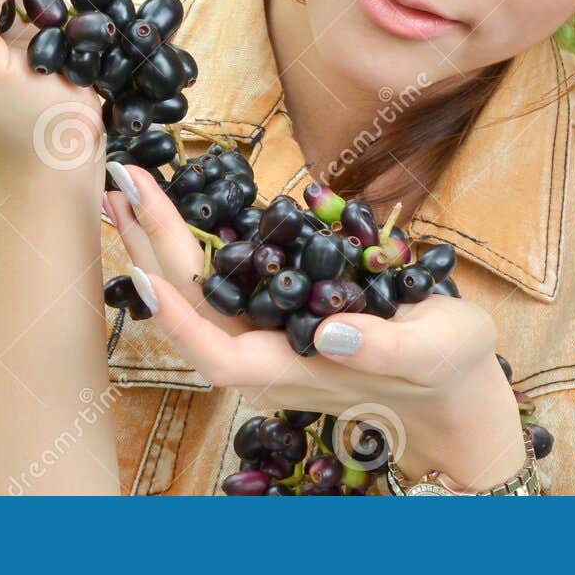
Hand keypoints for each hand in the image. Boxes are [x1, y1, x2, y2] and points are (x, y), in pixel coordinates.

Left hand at [104, 163, 526, 488]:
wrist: (451, 389)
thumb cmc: (448, 369)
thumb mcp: (432, 351)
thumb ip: (382, 348)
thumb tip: (330, 330)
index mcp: (295, 372)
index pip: (217, 353)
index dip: (177, 318)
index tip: (141, 271)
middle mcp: (265, 360)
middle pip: (192, 310)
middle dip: (152, 247)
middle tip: (122, 184)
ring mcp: (264, 340)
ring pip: (194, 295)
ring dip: (157, 242)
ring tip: (124, 191)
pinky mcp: (271, 318)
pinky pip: (214, 284)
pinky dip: (186, 245)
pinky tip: (168, 212)